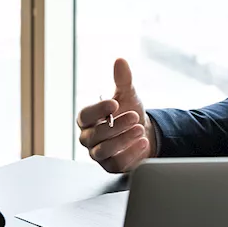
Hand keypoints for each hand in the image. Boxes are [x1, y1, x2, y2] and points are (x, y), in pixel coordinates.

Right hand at [77, 57, 153, 173]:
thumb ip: (123, 80)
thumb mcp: (128, 95)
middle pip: (95, 134)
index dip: (98, 110)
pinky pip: (116, 162)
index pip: (85, 115)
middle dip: (116, 125)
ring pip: (103, 150)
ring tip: (139, 130)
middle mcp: (89, 137)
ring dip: (123, 139)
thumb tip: (120, 60)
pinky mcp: (110, 166)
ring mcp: (98, 153)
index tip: (114, 103)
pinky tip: (143, 143)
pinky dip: (130, 153)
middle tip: (134, 116)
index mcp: (88, 119)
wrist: (143, 133)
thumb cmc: (128, 113)